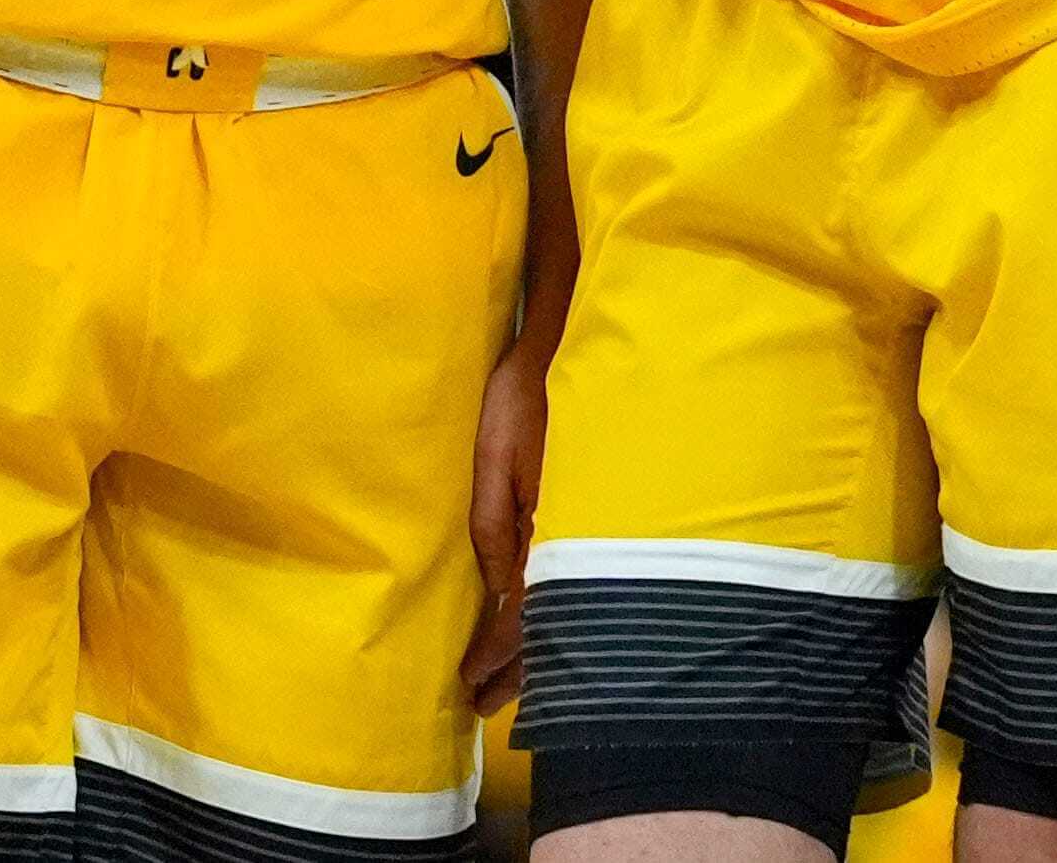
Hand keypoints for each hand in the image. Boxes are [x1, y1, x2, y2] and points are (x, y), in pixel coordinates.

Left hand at [458, 327, 554, 714]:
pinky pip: (569, 579)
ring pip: (567, 608)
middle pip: (553, 623)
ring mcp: (585, 529)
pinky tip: (535, 630)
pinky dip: (552, 613)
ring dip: (537, 650)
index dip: (500, 654)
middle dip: (520, 669)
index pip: (526, 613)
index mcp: (554, 530)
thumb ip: (494, 527)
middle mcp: (577, 539)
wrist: (567, 351)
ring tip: (505, 685)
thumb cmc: (523, 399)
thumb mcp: (497, 459)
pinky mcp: (582, 515)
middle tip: (485, 704)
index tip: (471, 684)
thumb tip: (496, 591)